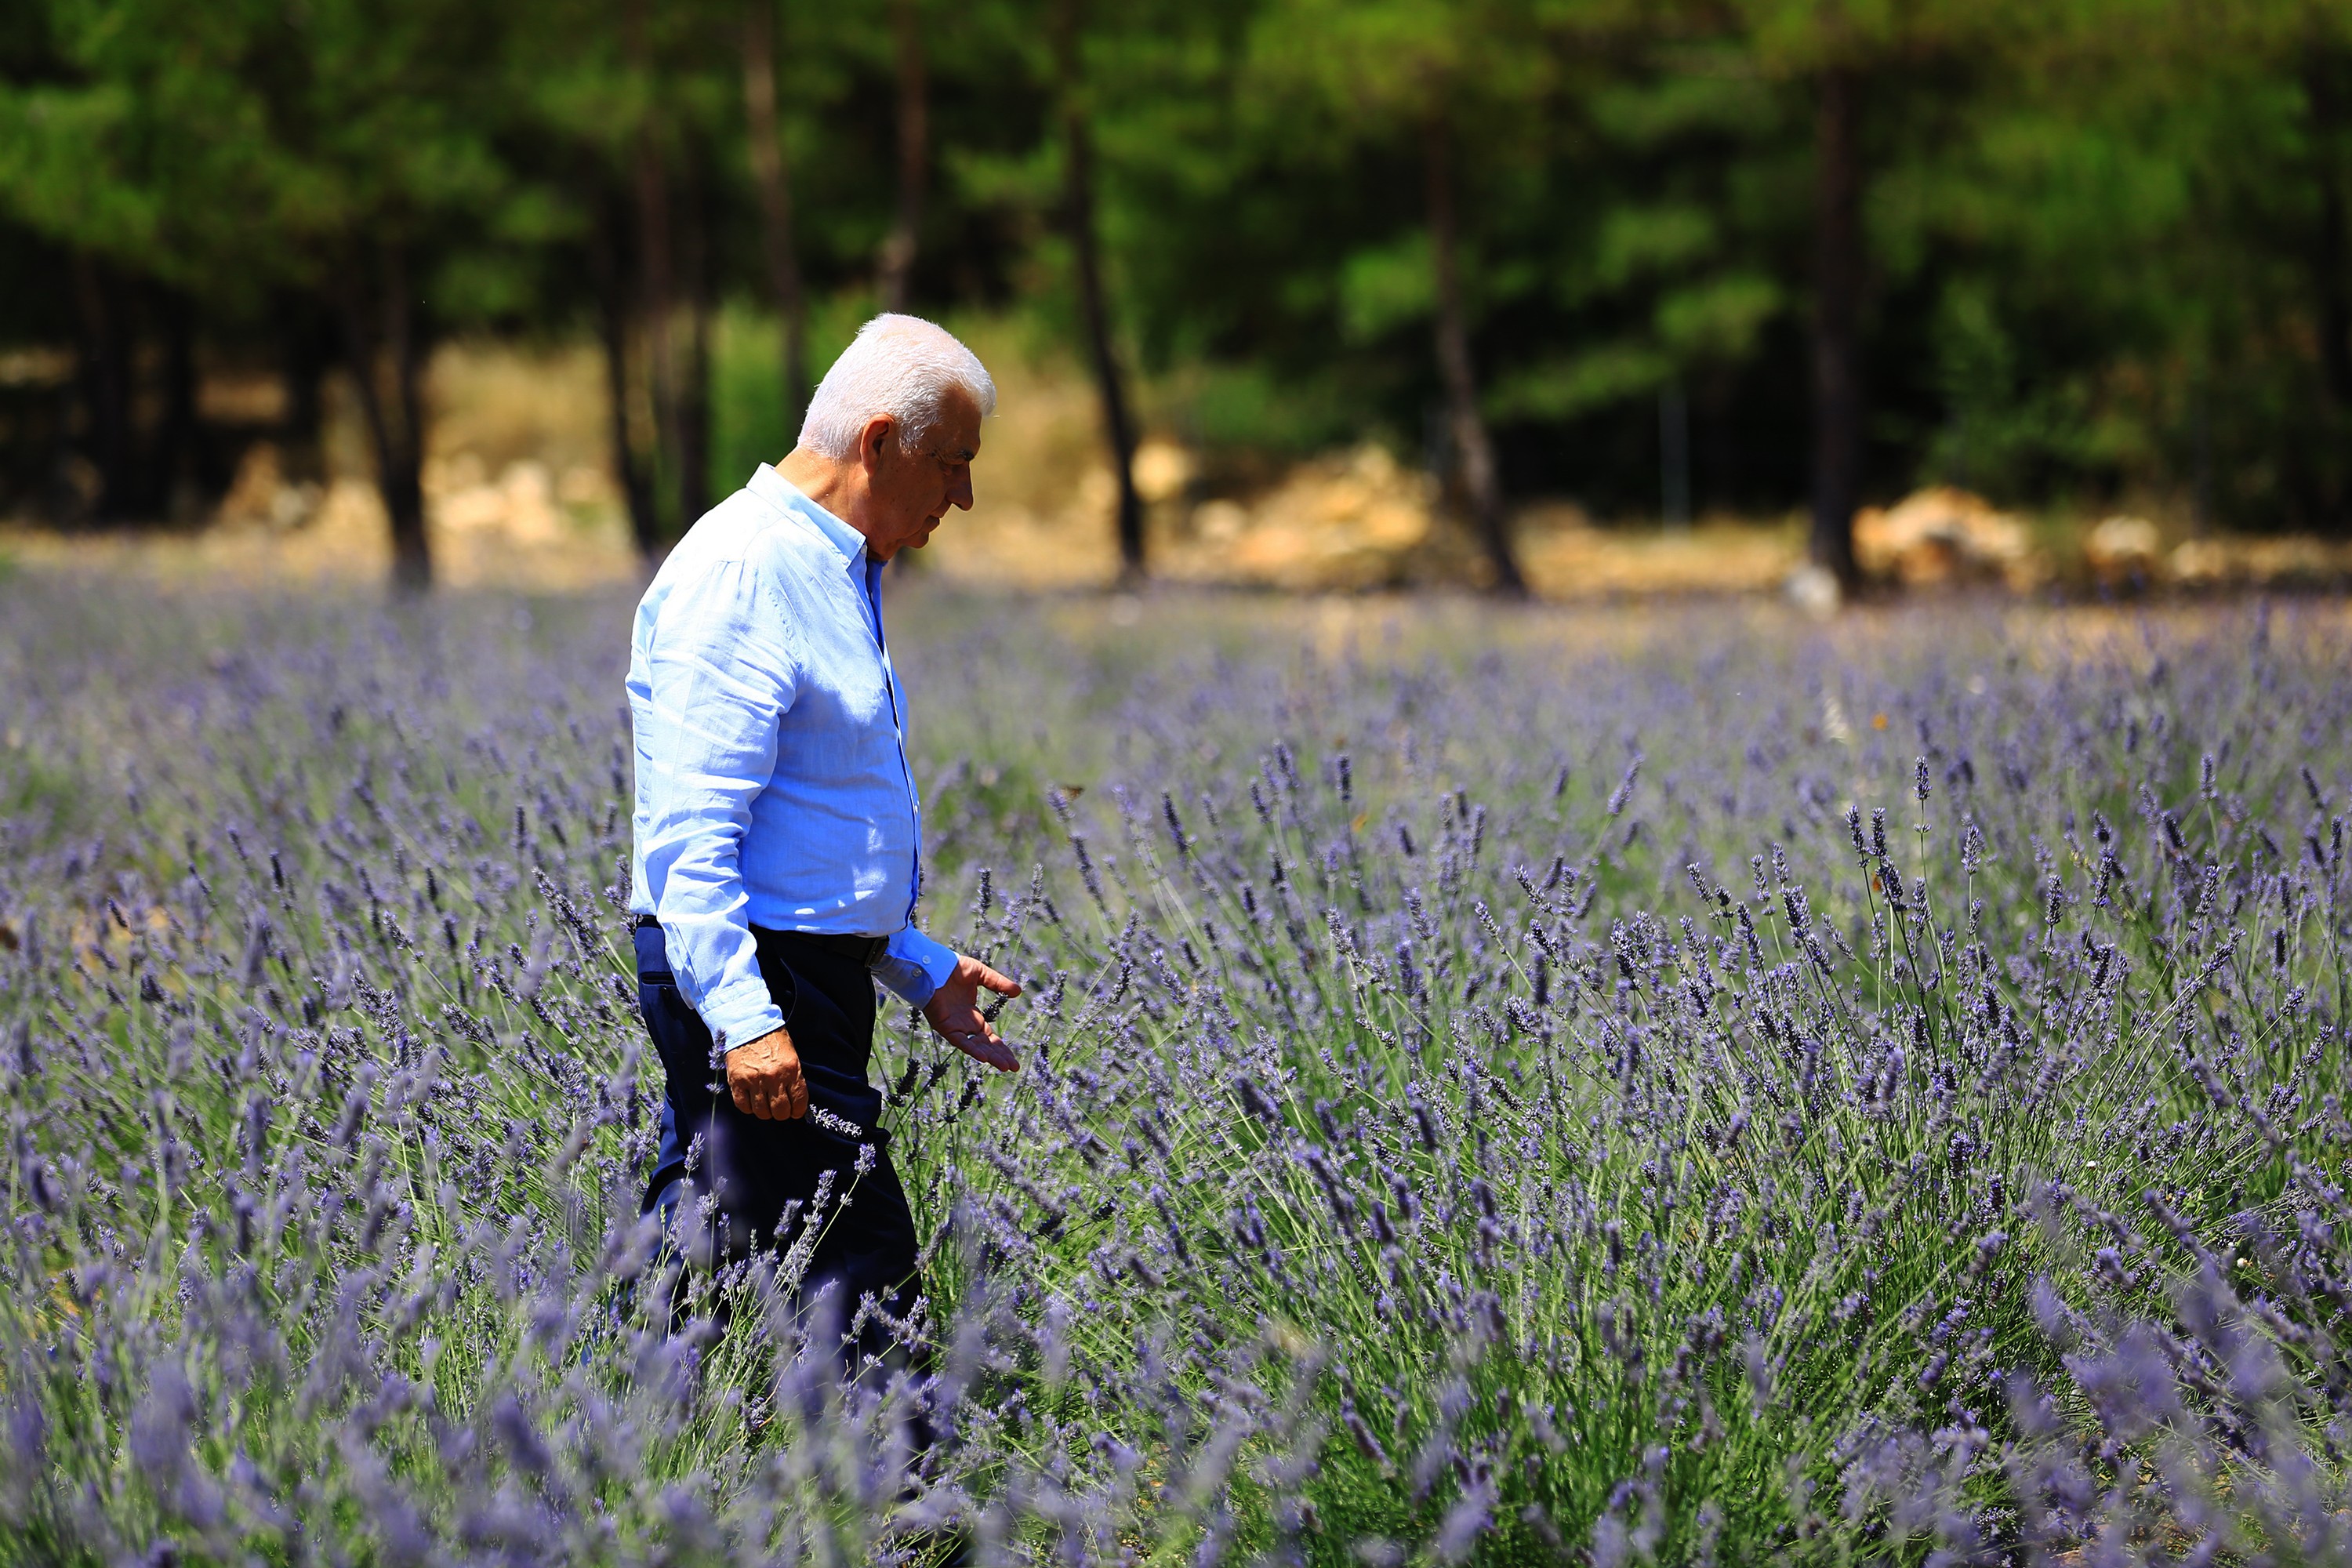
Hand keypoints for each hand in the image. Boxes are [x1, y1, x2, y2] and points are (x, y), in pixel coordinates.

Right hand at [726, 1026, 806, 1119]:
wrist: (748, 1024)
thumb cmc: (772, 1039)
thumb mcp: (791, 1054)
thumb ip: (793, 1076)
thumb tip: (795, 1098)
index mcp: (791, 1069)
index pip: (799, 1101)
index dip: (798, 1111)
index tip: (795, 1112)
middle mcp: (773, 1077)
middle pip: (780, 1111)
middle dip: (782, 1114)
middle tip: (779, 1110)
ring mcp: (754, 1080)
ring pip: (762, 1112)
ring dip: (765, 1113)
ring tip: (765, 1106)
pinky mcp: (737, 1082)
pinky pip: (743, 1106)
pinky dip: (748, 1108)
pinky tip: (751, 1102)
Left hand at [923, 955, 1021, 1071]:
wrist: (932, 965)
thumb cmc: (953, 968)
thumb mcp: (981, 974)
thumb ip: (998, 983)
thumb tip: (1018, 992)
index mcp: (972, 1016)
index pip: (989, 1037)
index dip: (1001, 1047)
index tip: (1013, 1059)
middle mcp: (964, 1025)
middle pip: (985, 1046)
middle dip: (1000, 1056)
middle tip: (1014, 1068)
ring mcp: (954, 1027)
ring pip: (975, 1046)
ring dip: (990, 1056)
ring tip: (1005, 1067)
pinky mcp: (944, 1026)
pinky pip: (960, 1041)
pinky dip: (972, 1049)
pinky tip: (984, 1057)